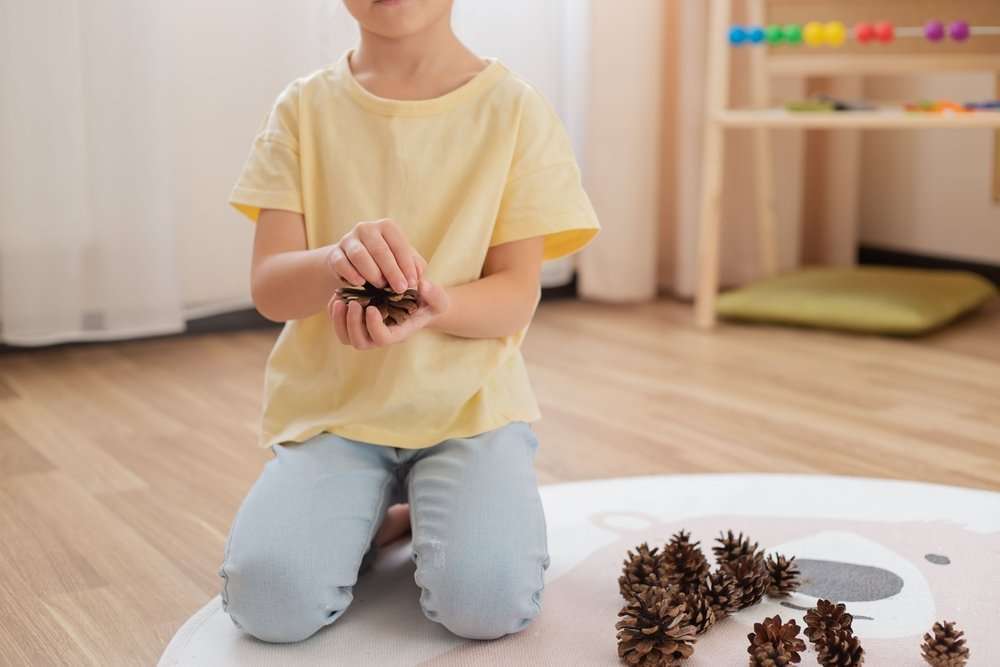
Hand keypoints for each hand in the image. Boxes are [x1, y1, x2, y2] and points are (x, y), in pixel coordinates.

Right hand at [325, 219, 419, 293]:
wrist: (353, 264)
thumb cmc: (385, 262)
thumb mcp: (401, 260)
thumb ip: (414, 266)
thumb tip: (419, 276)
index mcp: (386, 227)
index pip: (399, 245)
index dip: (407, 265)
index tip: (412, 283)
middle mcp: (366, 228)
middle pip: (380, 250)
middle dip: (392, 271)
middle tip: (400, 289)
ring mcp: (348, 240)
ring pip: (359, 255)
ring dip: (372, 273)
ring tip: (381, 286)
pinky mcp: (334, 253)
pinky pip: (341, 263)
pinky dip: (351, 274)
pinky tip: (360, 284)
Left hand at [329, 278, 449, 349]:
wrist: (418, 303)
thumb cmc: (429, 303)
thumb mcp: (438, 299)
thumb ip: (434, 294)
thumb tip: (422, 285)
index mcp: (398, 333)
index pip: (382, 338)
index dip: (374, 326)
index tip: (372, 307)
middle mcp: (380, 336)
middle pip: (360, 342)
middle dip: (353, 324)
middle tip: (353, 303)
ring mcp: (367, 330)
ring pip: (346, 337)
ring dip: (339, 320)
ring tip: (340, 300)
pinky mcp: (357, 322)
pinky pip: (339, 325)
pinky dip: (334, 313)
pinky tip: (337, 296)